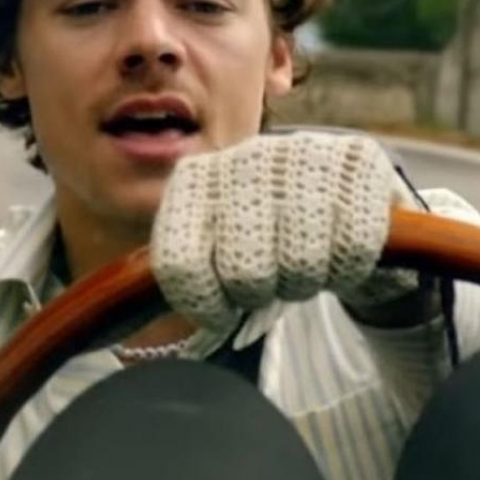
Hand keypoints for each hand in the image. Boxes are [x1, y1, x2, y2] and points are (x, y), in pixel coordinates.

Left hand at [151, 130, 422, 329]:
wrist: (345, 208)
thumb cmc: (266, 240)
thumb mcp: (212, 252)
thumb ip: (176, 277)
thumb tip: (120, 327)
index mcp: (195, 179)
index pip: (180, 265)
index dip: (204, 303)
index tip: (219, 307)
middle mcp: (245, 155)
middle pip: (246, 271)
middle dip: (260, 292)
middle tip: (269, 282)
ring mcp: (304, 152)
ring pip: (301, 262)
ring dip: (307, 281)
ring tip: (305, 264)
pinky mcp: (359, 160)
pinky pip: (351, 245)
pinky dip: (348, 268)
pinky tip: (342, 253)